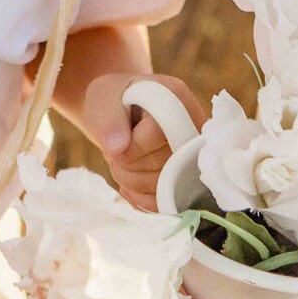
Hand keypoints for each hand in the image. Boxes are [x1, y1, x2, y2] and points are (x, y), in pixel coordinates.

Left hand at [81, 72, 202, 210]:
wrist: (121, 112)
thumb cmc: (113, 101)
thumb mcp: (103, 99)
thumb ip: (108, 119)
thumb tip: (118, 148)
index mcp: (176, 96)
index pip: (163, 132)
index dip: (135, 147)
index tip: (115, 144)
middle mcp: (194, 125)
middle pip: (169, 164)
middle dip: (130, 167)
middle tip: (114, 155)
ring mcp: (194, 154)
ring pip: (168, 186)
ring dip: (133, 183)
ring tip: (120, 165)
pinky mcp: (187, 177)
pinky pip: (170, 201)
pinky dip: (142, 200)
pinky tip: (129, 186)